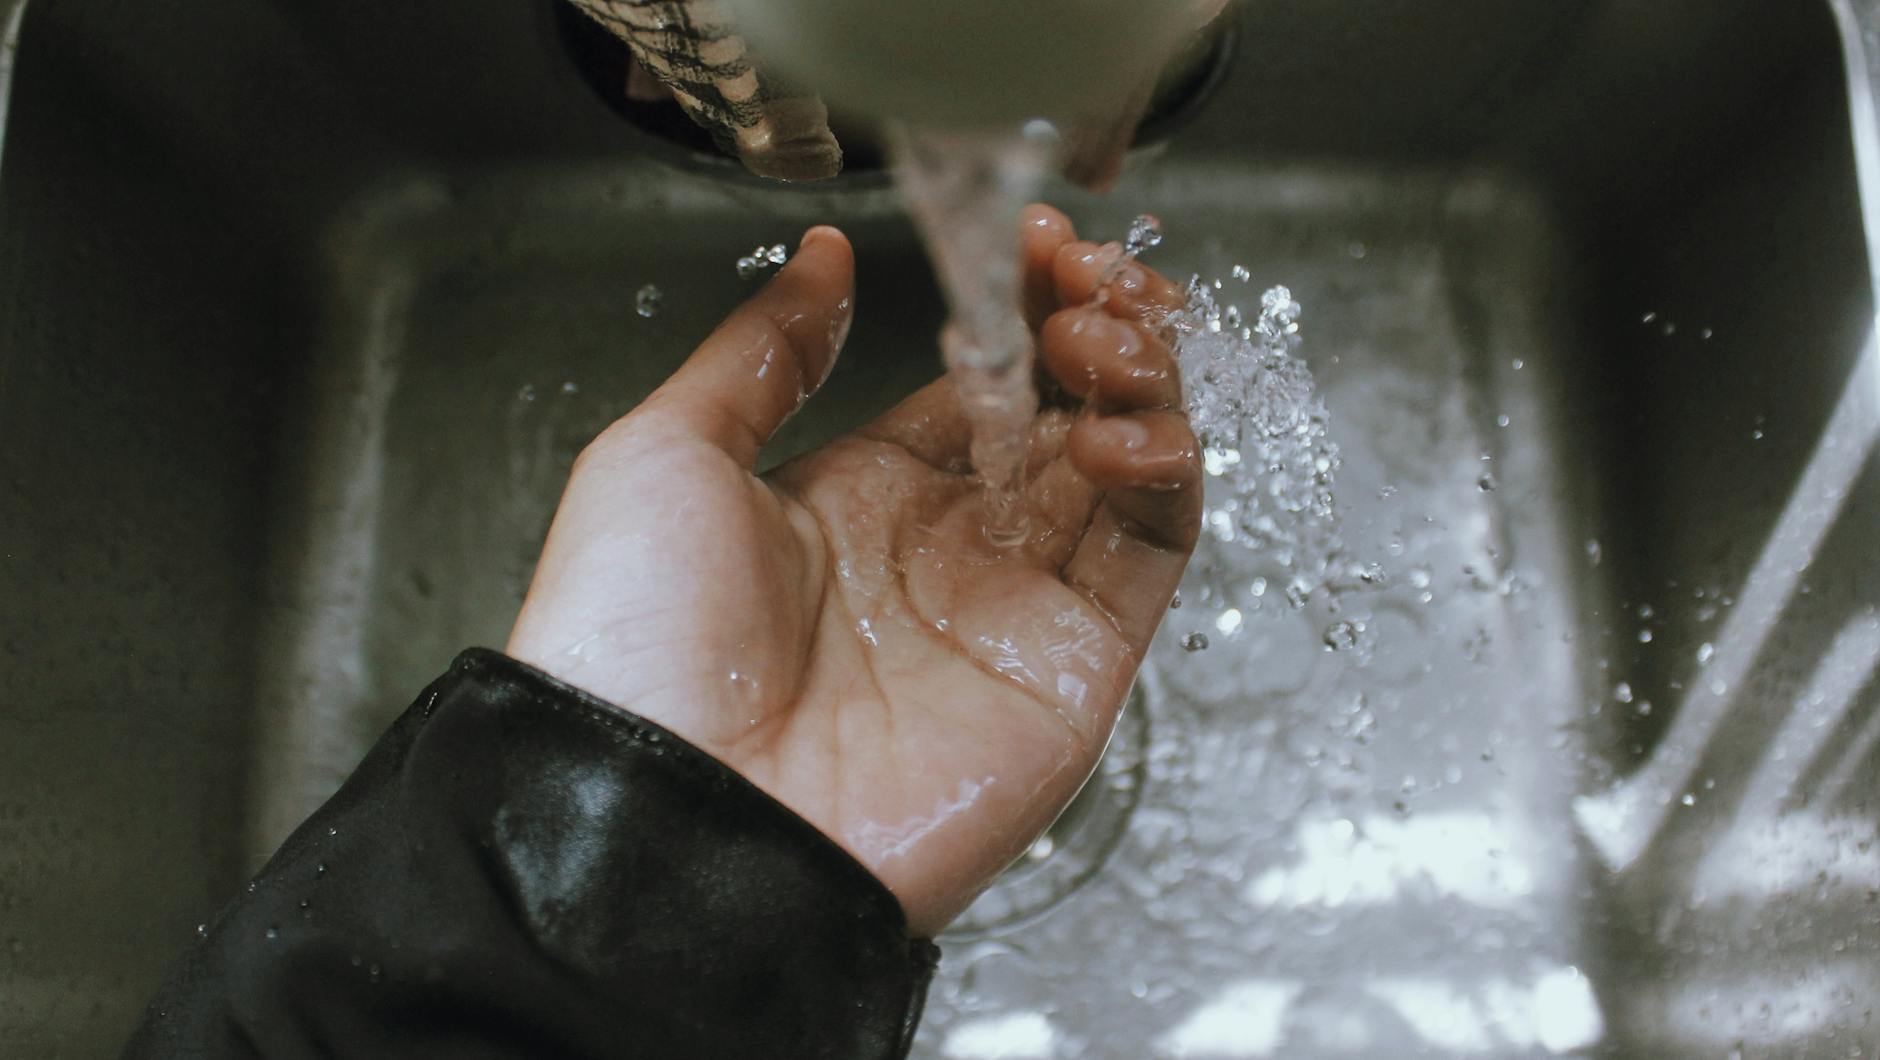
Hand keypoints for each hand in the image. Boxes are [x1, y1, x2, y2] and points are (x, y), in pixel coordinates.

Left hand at [506, 206, 1199, 934]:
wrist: (666, 813)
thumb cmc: (633, 646)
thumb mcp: (666, 453)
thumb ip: (765, 348)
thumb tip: (819, 256)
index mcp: (861, 498)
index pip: (982, 381)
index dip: (1019, 304)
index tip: (1033, 238)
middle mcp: (950, 550)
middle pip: (1067, 415)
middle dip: (1095, 324)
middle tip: (1086, 275)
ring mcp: (1018, 608)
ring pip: (1128, 470)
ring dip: (1139, 381)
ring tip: (1102, 336)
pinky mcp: (1075, 669)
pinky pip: (1154, 553)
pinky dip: (1166, 471)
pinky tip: (1119, 426)